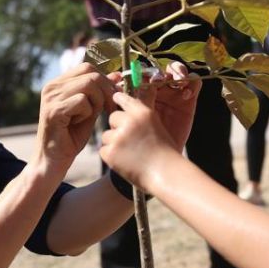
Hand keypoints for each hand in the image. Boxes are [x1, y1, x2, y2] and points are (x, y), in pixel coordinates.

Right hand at [35, 64, 115, 168]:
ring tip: (89, 117)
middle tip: (109, 109)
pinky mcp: (53, 111)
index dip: (106, 80)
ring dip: (97, 103)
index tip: (114, 97)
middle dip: (106, 91)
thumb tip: (117, 75)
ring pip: (89, 85)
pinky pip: (81, 102)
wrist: (53, 161)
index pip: (88, 67)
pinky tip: (76, 124)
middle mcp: (52, 87)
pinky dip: (87, 113)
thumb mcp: (90, 111)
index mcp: (58, 84)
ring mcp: (50, 97)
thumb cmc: (71, 137)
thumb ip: (100, 93)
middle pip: (91, 73)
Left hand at [100, 63, 198, 187]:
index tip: (115, 98)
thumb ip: (142, 112)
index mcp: (142, 113)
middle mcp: (129, 122)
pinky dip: (112, 156)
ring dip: (115, 143)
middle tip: (131, 140)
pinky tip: (126, 161)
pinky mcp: (110, 153)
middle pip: (112, 118)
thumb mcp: (157, 125)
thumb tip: (134, 93)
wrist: (165, 174)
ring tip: (131, 153)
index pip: (123, 98)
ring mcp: (118, 138)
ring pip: (107, 135)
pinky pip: (104, 150)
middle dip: (118, 127)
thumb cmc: (164, 151)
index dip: (118, 99)